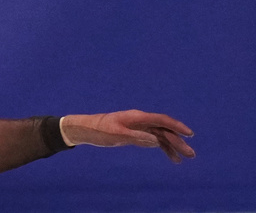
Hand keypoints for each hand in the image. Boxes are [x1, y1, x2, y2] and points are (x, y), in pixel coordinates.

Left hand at [60, 110, 194, 162]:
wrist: (85, 130)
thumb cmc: (98, 130)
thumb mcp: (116, 134)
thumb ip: (136, 137)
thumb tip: (156, 141)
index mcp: (136, 117)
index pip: (161, 120)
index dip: (176, 126)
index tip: (190, 134)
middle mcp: (140, 120)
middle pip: (163, 129)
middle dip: (178, 141)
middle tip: (191, 154)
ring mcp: (138, 127)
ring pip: (160, 136)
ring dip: (172, 146)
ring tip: (182, 159)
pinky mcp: (135, 134)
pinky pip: (152, 140)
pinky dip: (162, 148)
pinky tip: (171, 157)